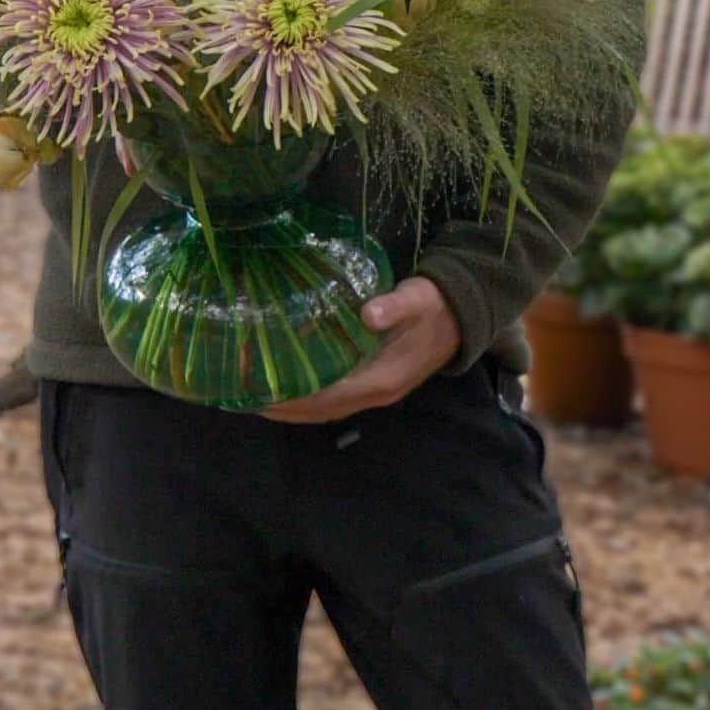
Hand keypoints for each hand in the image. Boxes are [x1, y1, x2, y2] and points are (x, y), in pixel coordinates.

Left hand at [258, 276, 461, 422]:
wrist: (462, 316)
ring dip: (296, 407)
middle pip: (323, 410)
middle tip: (247, 397)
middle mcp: (376, 393)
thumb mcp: (416, 300)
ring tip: (260, 396)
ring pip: (329, 408)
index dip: (297, 399)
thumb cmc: (432, 305)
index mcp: (382, 378)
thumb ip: (393, 306)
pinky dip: (312, 397)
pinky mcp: (375, 381)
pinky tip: (293, 385)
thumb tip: (367, 314)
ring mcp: (376, 390)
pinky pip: (337, 397)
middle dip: (286, 408)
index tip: (263, 395)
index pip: (330, 397)